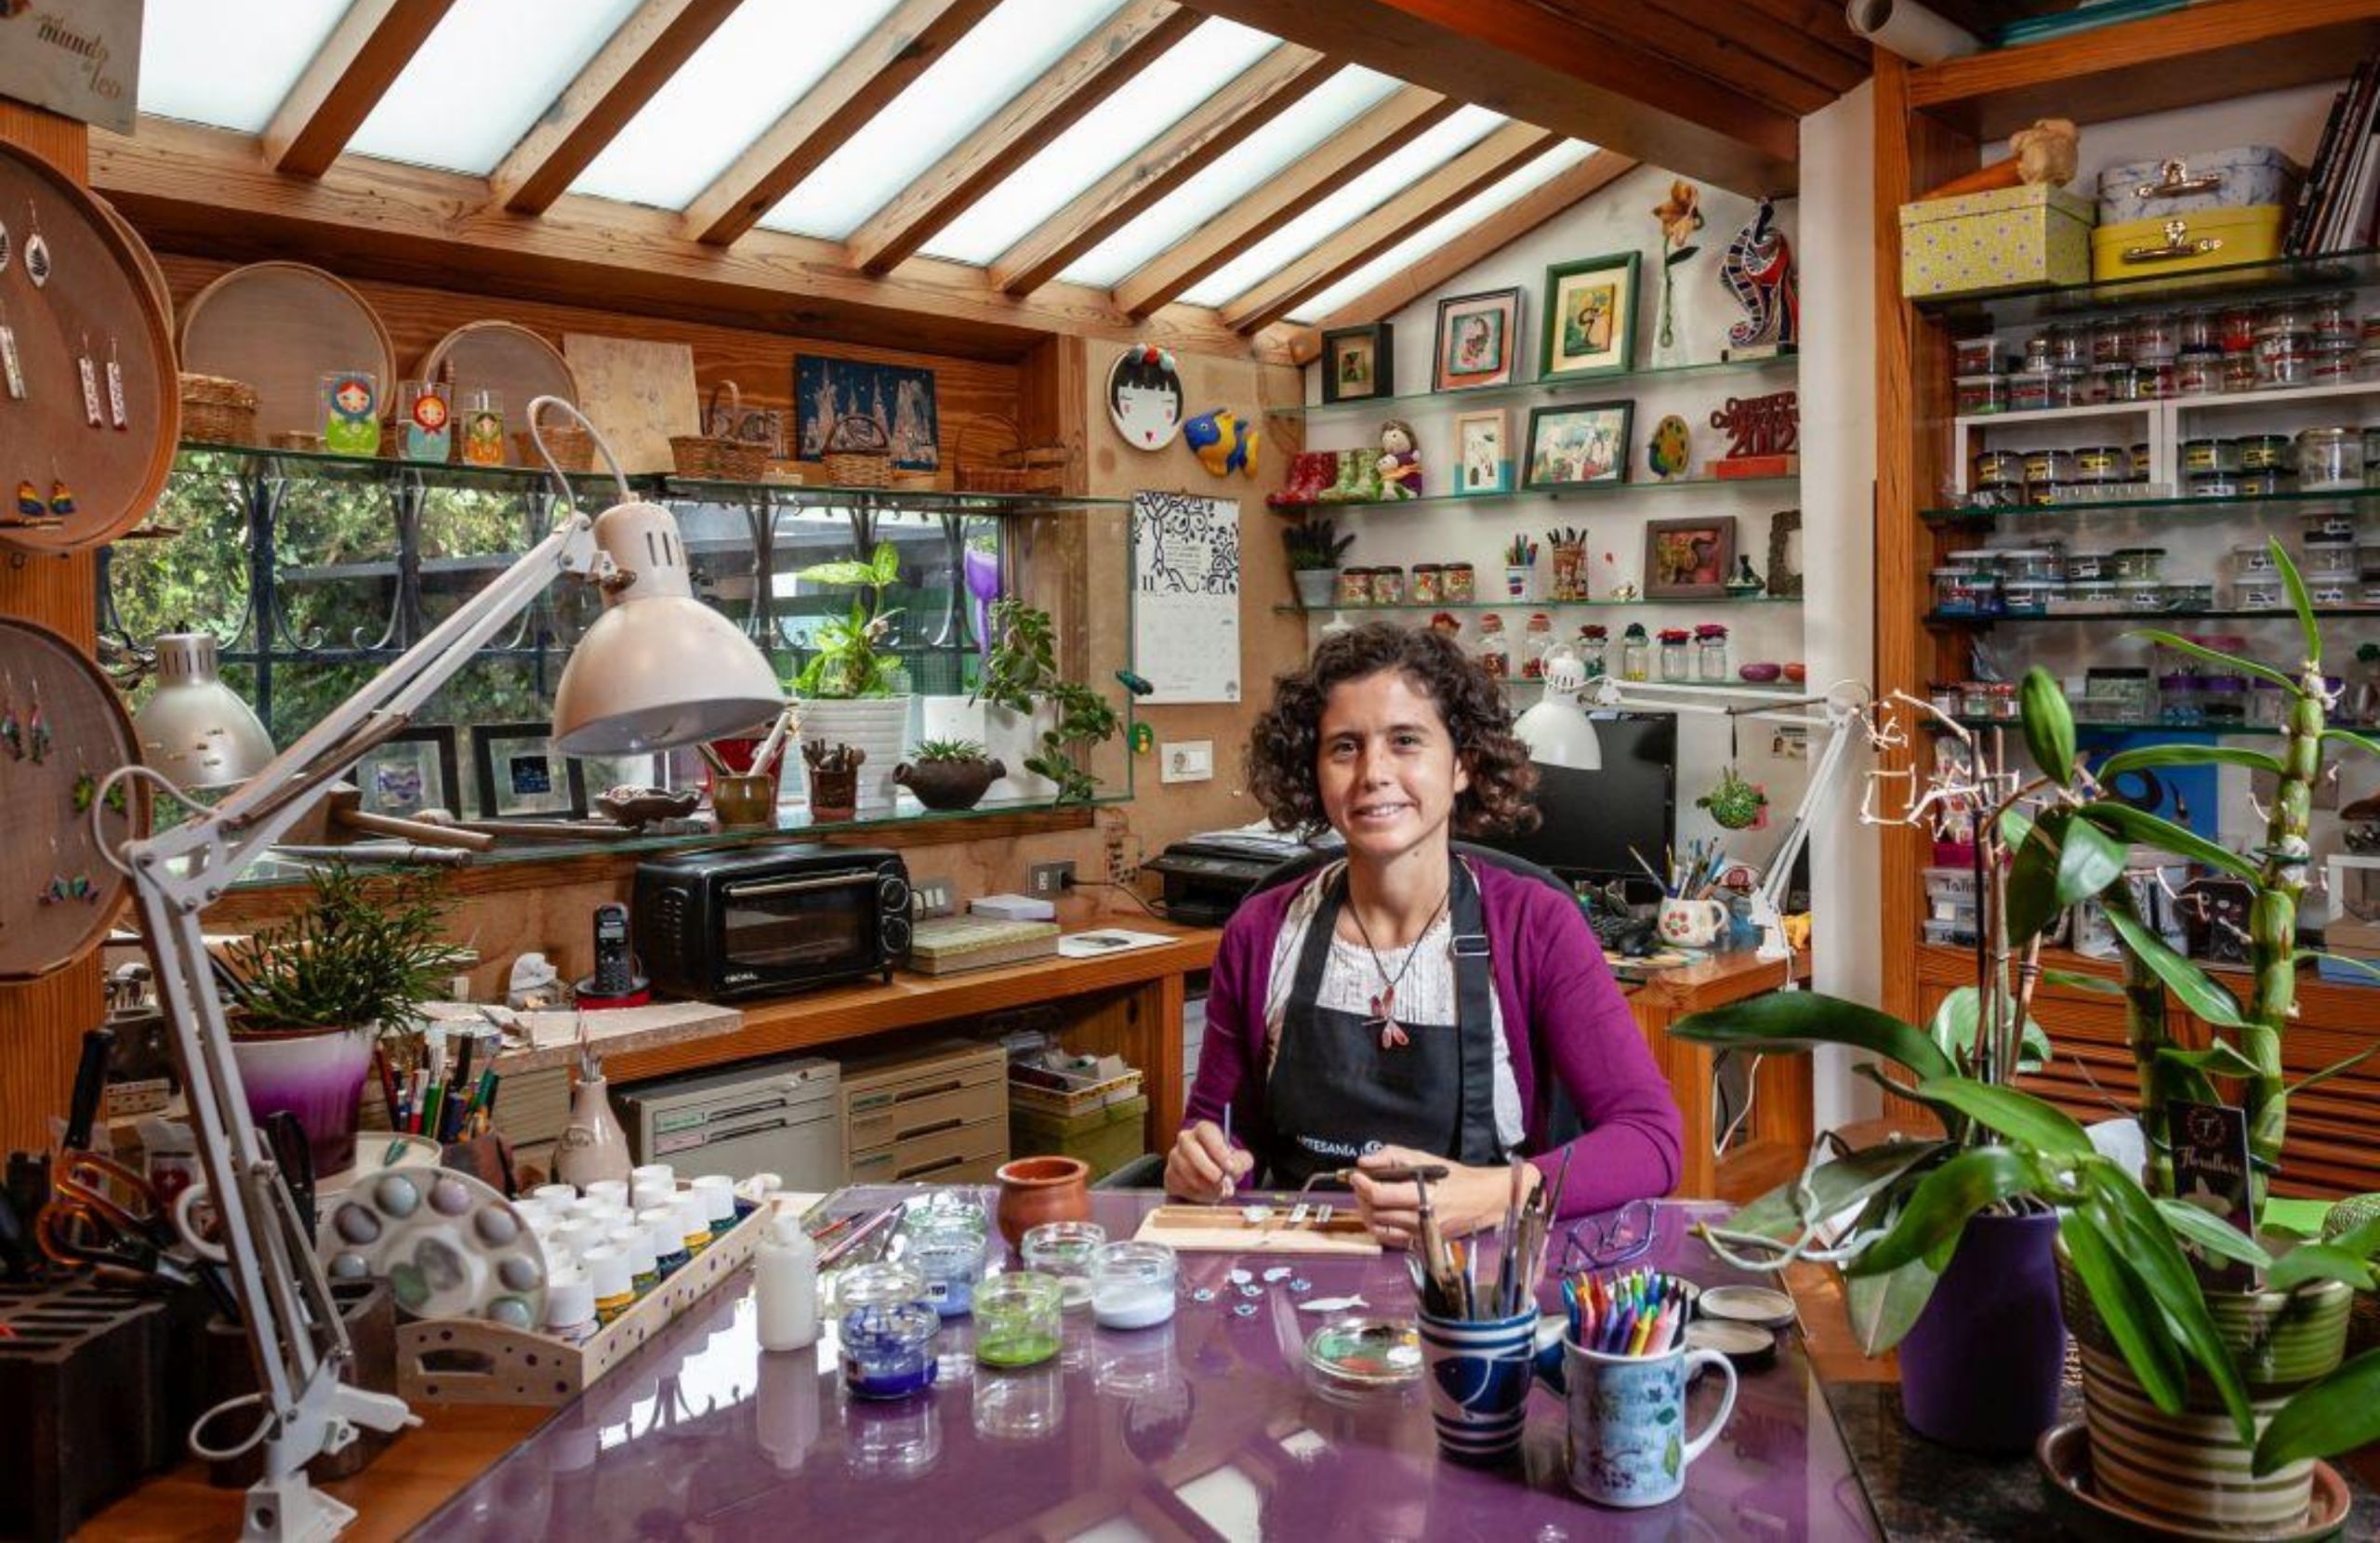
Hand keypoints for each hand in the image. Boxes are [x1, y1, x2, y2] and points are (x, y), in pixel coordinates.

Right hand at [1164, 1119, 1253, 1202]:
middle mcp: (1186, 1139)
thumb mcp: (1240, 1160)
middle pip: (1190, 1148)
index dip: (1217, 1149)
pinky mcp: (1169, 1175)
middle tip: (1220, 1180)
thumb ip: (1241, 1162)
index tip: (1229, 1166)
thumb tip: (1233, 1168)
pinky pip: (1179, 1185)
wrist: (1212, 1178)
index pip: (1206, 1132)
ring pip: (1184, 1169)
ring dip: (1203, 1184)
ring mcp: (1174, 1157)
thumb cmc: (1225, 1164)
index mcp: (1204, 1130)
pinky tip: (1205, 1193)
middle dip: (1206, 1167)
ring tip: (1218, 1190)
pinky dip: (1195, 1193)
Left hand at [1351, 1146, 1539, 1247]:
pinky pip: (1390, 1239)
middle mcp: (1420, 1218)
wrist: (1482, 1200)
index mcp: (1422, 1195)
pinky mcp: (1421, 1243)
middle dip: (1361, 1197)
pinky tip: (1379, 1214)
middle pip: (1375, 1212)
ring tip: (1368, 1198)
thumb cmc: (1455, 1178)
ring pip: (1379, 1228)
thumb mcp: (1425, 1159)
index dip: (1362, 1185)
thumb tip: (1365, 1161)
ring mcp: (1420, 1234)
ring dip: (1367, 1212)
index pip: (1380, 1195)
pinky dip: (1379, 1227)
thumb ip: (1393, 1157)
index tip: (1356, 1175)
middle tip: (1360, 1184)